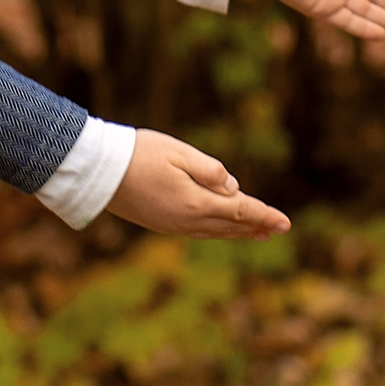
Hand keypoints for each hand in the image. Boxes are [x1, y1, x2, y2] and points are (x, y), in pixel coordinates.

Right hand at [106, 130, 289, 239]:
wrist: (98, 171)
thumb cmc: (139, 153)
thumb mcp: (180, 152)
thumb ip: (210, 170)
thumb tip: (234, 188)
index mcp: (196, 202)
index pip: (240, 210)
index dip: (265, 215)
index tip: (286, 222)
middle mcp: (187, 221)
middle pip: (231, 226)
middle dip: (257, 226)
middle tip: (280, 229)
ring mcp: (173, 226)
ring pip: (215, 232)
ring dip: (239, 232)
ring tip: (258, 232)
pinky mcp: (162, 225)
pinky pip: (199, 232)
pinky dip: (218, 232)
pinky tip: (222, 230)